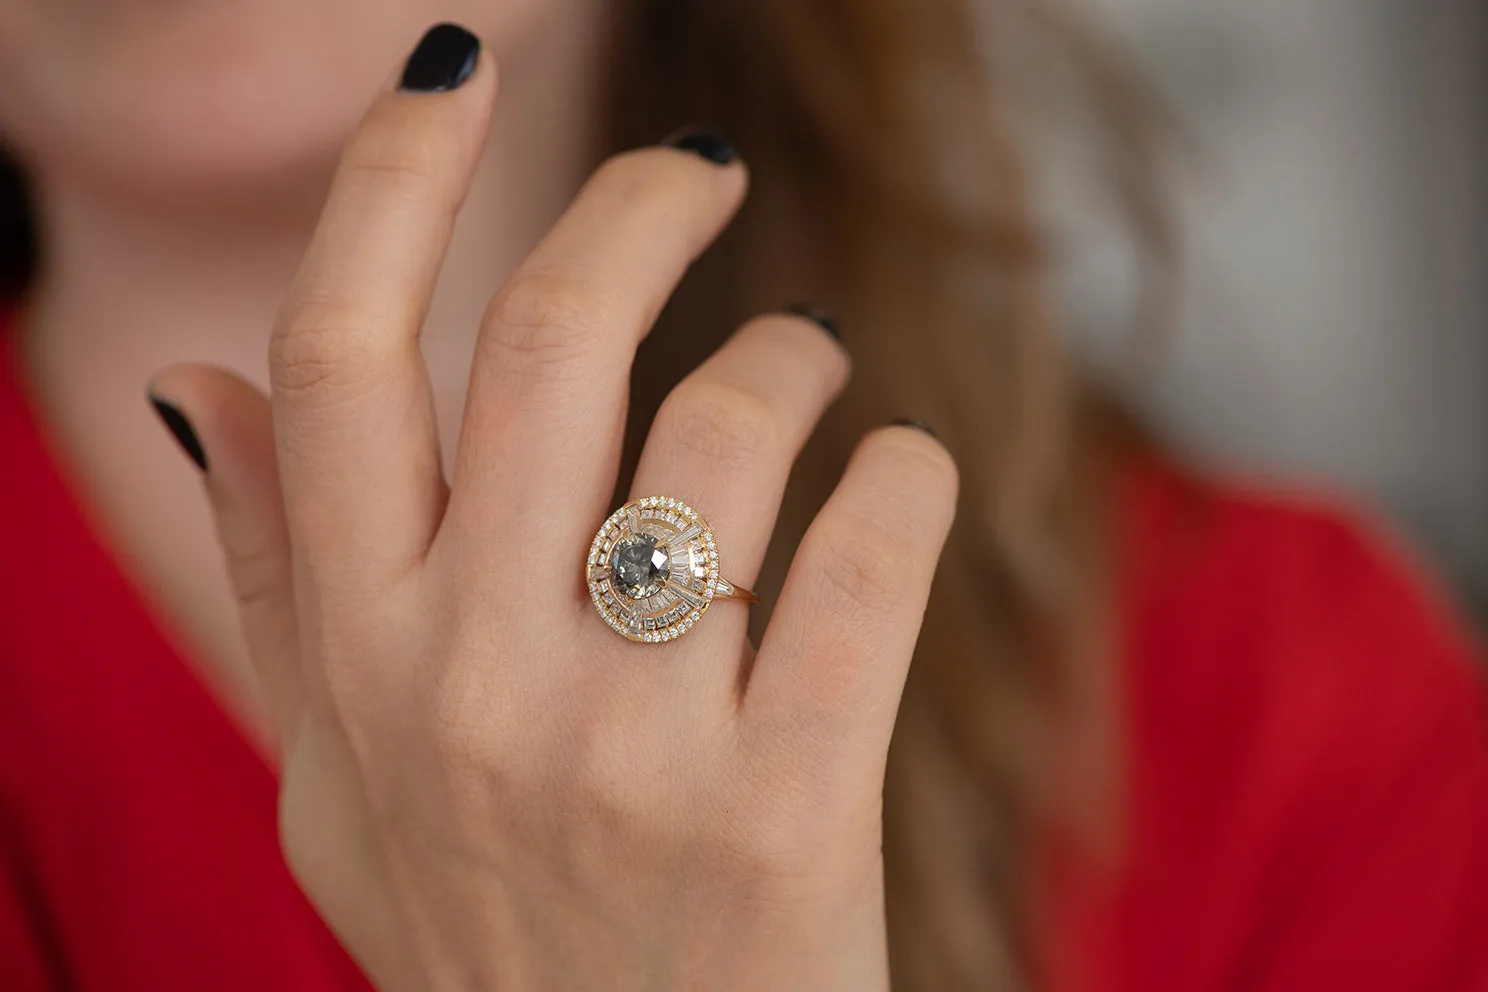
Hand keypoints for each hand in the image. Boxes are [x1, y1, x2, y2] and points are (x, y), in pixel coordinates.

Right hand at [149, 25, 956, 991]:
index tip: (452, 75)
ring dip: (794, 358)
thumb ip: (272, 578)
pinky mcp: (788, 807)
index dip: (392, 178)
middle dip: (636, 204)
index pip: (338, 353)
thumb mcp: (335, 780)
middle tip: (701, 175)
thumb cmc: (491, 934)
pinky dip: (902, 476)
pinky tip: (894, 477)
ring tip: (813, 376)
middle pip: (549, 339)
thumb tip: (203, 382)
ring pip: (727, 428)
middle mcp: (474, 683)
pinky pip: (868, 555)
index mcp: (363, 657)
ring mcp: (631, 747)